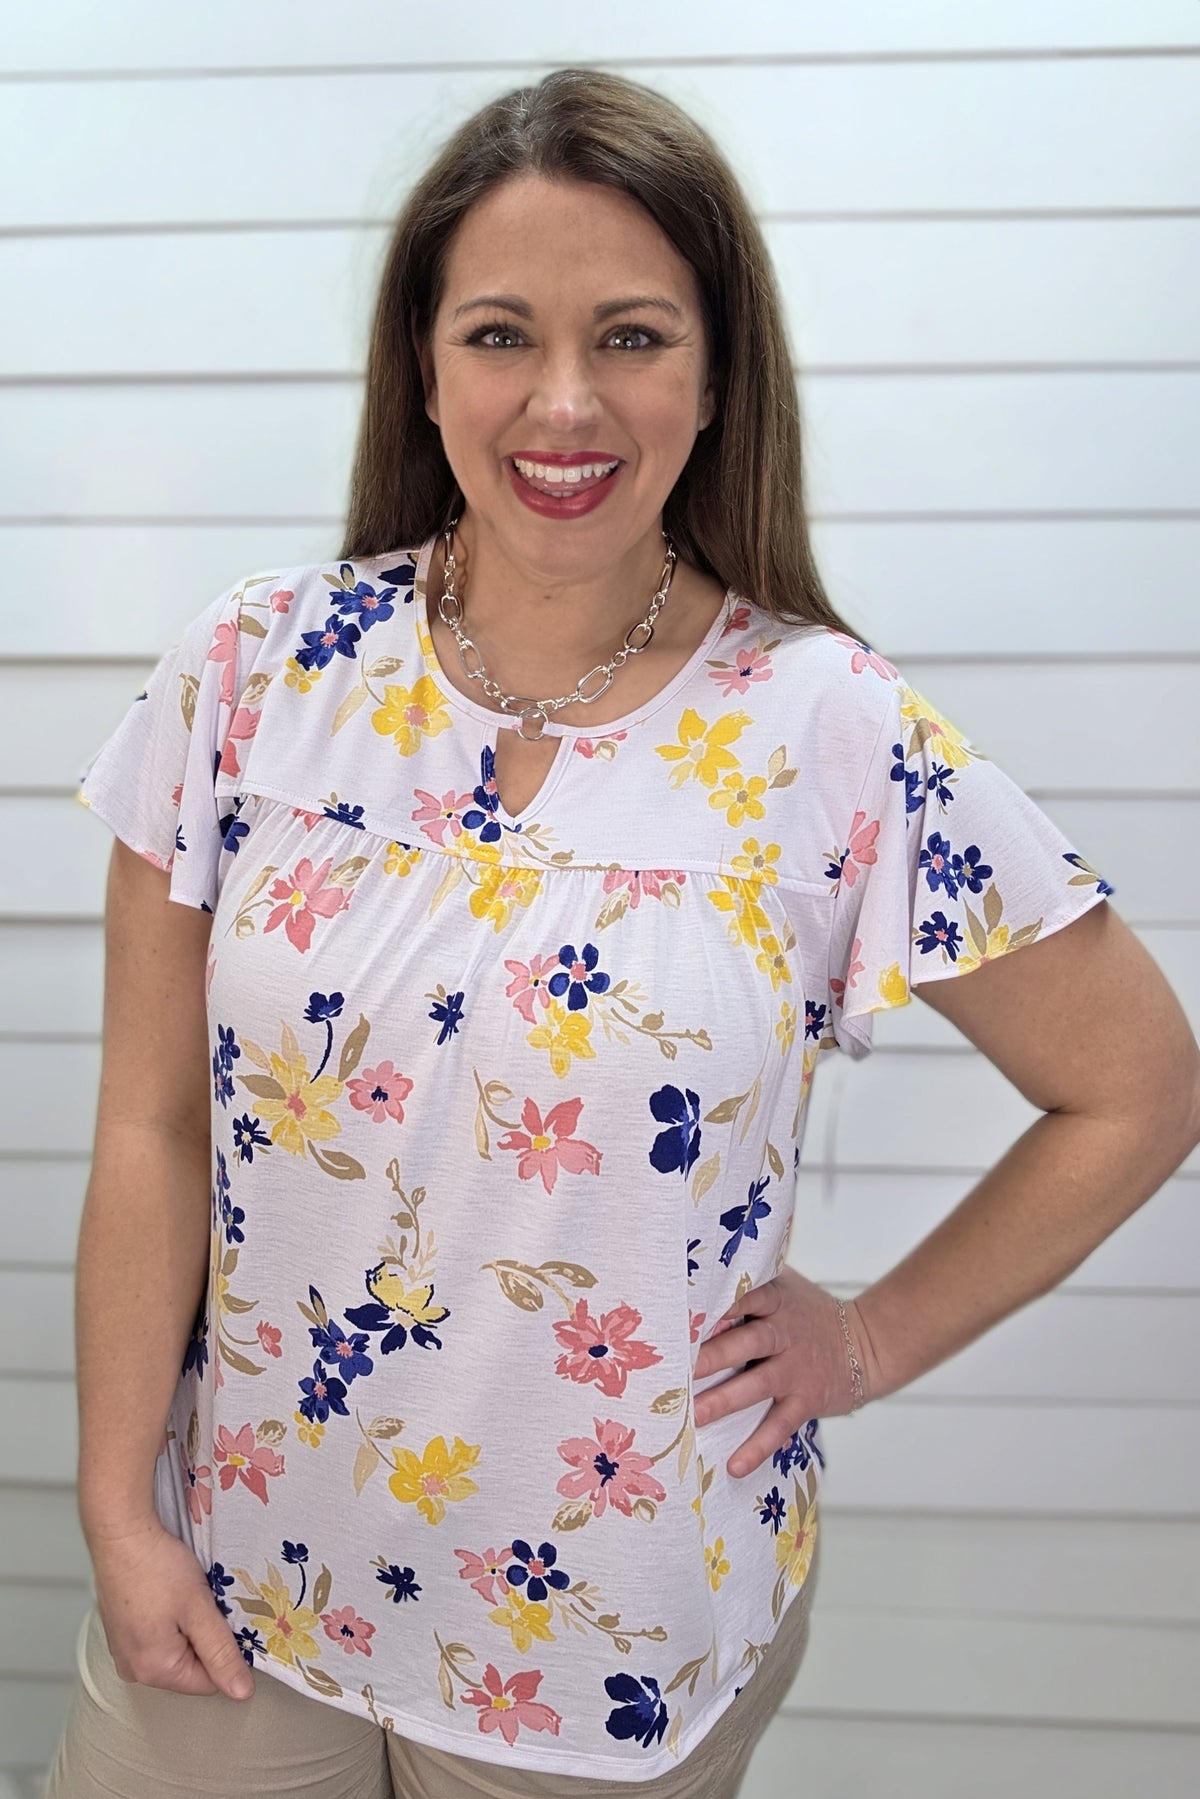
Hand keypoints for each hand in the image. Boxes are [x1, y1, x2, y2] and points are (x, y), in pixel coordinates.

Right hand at [87, 1514, 254, 1700]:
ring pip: (175, 1650)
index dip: (224, 1651)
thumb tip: (241, 1693)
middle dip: (203, 1638)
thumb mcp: (199, 1610)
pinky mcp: (121, 1633)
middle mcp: (133, 1669)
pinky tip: (167, 1594)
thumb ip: (221, 1653)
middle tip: (200, 1603)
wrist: (120, 1533)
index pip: (208, 1682)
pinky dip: (169, 1620)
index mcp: (153, 1671)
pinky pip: (157, 1638)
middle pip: (190, 1668)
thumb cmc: (157, 1567)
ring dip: (187, 1627)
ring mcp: (123, 1651)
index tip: (222, 1618)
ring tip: (183, 1596)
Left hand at [690, 1267, 873, 1477]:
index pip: (745, 1297)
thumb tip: (696, 1272)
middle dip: (712, 1356)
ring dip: (724, 1402)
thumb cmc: (809, 1313)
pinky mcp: (806, 1401)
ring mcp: (796, 1370)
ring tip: (692, 1416)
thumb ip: (750, 1282)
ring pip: (757, 1386)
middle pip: (746, 1342)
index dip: (717, 1305)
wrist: (867, 1343)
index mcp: (776, 1301)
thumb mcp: (785, 1287)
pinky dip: (758, 1447)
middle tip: (678, 1370)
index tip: (685, 1315)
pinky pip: (780, 1426)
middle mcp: (785, 1333)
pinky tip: (734, 1466)